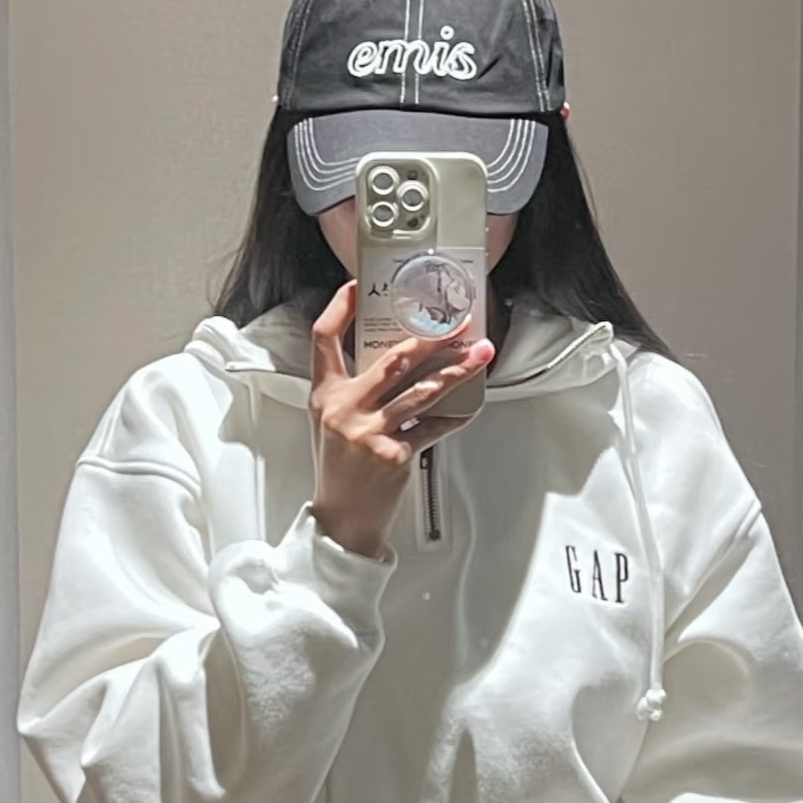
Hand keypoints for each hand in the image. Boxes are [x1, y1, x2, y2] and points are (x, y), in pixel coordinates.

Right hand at [308, 280, 492, 557]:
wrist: (343, 517)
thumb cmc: (340, 467)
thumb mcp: (331, 421)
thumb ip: (354, 389)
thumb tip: (396, 357)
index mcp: (325, 395)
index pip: (323, 338)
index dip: (339, 307)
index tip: (358, 286)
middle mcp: (343, 409)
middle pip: (391, 359)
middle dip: (430, 338)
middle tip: (455, 324)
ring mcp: (369, 432)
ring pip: (421, 390)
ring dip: (456, 371)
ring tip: (479, 355)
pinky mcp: (393, 454)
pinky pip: (432, 428)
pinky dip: (455, 416)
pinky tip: (470, 404)